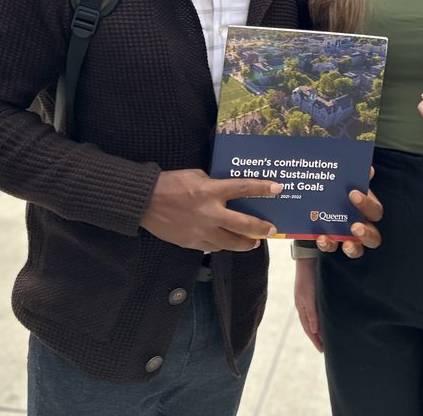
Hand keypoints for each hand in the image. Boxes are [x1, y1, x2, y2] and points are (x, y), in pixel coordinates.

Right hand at [140, 169, 279, 251]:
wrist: (145, 202)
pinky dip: (222, 245)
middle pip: (243, 225)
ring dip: (245, 243)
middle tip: (271, 229)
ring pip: (230, 242)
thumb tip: (227, 191)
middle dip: (260, 228)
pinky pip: (213, 247)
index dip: (262, 188)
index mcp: (211, 191)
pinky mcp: (191, 243)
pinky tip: (227, 243)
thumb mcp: (196, 176)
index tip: (278, 189)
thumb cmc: (170, 183)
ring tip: (253, 242)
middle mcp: (209, 213)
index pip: (243, 188)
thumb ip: (213, 184)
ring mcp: (201, 231)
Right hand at [293, 258, 321, 350]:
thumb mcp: (308, 296)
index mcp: (302, 308)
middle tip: (327, 348)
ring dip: (321, 329)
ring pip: (317, 319)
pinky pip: (320, 310)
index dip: (315, 340)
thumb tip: (313, 330)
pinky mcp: (318, 293)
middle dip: (318, 337)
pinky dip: (324, 318)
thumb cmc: (308, 277)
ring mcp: (311, 300)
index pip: (308, 329)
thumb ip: (311, 313)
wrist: (309, 259)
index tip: (322, 351)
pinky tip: (330, 319)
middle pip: (312, 326)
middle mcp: (306, 306)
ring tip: (330, 337)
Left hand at [312, 168, 382, 257]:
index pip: (375, 210)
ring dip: (352, 247)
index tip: (353, 194)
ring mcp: (349, 239)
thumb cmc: (339, 191)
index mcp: (367, 209)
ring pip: (357, 250)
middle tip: (355, 227)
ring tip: (345, 243)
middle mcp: (362, 226)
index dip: (366, 203)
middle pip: (373, 236)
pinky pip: (332, 249)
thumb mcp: (347, 182)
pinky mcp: (332, 245)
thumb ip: (357, 176)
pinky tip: (321, 238)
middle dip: (365, 232)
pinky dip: (328, 245)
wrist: (316, 202)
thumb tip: (369, 169)